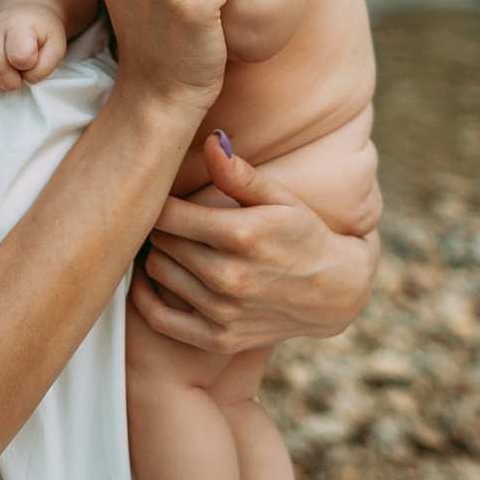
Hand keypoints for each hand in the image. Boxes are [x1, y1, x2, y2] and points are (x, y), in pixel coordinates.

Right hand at [0, 8, 68, 89]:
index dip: (30, 67)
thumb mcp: (57, 47)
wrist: (28, 15)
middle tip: (20, 75)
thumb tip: (24, 79)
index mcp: (19, 26)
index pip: (20, 58)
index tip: (34, 61)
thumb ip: (45, 67)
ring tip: (7, 75)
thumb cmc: (42, 34)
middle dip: (13, 81)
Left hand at [132, 132, 378, 353]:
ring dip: (160, 256)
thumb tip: (211, 141)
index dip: (158, 200)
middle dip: (162, 226)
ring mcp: (222, 312)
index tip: (163, 194)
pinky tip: (153, 279)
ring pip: (157, 272)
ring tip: (174, 244)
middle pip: (160, 240)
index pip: (167, 213)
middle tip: (170, 219)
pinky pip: (158, 318)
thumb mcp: (280, 197)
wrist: (334, 292)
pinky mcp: (218, 339)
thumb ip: (239, 173)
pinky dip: (146, 297)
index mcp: (240, 234)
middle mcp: (228, 276)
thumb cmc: (303, 234)